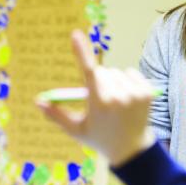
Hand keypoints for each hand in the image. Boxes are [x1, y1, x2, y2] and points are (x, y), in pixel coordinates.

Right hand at [36, 30, 154, 166]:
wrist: (132, 150)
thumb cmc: (99, 139)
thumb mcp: (76, 130)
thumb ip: (56, 115)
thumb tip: (37, 101)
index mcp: (99, 104)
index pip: (88, 72)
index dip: (81, 52)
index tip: (75, 34)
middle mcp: (118, 97)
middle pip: (101, 72)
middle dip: (98, 81)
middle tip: (102, 102)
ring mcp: (134, 94)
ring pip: (116, 72)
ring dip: (113, 82)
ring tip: (116, 103)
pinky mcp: (147, 92)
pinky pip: (131, 73)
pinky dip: (127, 81)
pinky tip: (127, 98)